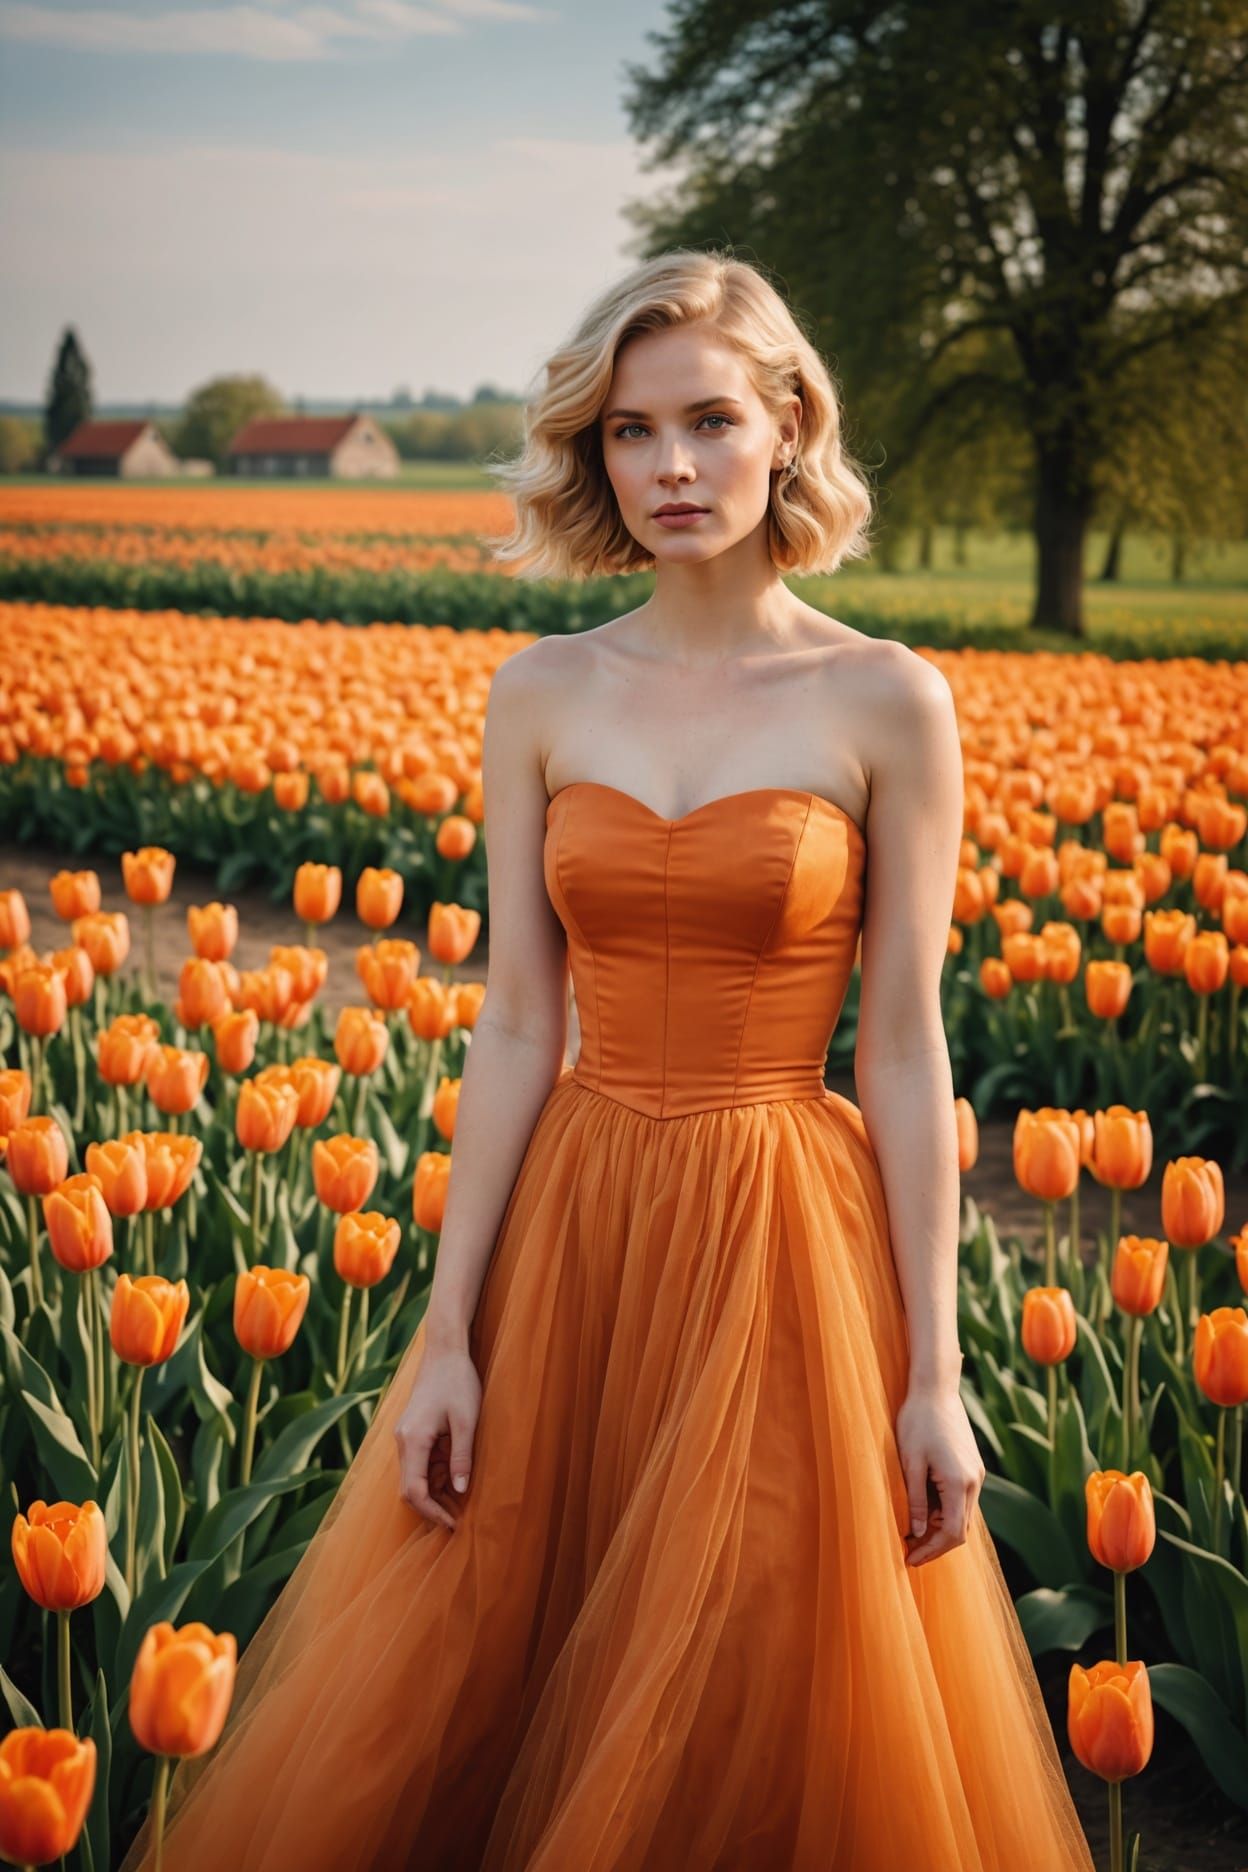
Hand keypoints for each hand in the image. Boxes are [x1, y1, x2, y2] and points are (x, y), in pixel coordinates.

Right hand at [393, 1345, 481, 1531]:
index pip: (414, 1491)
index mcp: (413, 1440)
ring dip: (436, 1489)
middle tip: (458, 1518)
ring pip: (415, 1476)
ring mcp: (405, 1435)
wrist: (445, 1350)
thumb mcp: (466, 1421)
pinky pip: (420, 1462)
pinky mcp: (412, 1431)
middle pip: (410, 1488)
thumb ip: (461, 1457)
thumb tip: (460, 1491)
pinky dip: (435, 1473)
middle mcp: (402, 1440)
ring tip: (462, 1496)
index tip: (453, 1524)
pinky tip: (456, 1473)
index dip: (432, 1512)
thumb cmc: (458, 1381)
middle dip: (432, 1506)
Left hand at [895, 1380, 984, 1568]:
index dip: (930, 1550)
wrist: (936, 1389)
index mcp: (959, 1483)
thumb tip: (916, 1533)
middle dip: (935, 1544)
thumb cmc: (918, 1422)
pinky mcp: (972, 1466)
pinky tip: (922, 1510)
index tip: (908, 1558)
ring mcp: (976, 1474)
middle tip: (908, 1551)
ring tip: (909, 1532)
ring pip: (961, 1515)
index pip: (951, 1533)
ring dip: (938, 1528)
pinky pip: (961, 1500)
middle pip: (960, 1529)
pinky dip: (944, 1511)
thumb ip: (915, 1500)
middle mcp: (974, 1482)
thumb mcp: (910, 1462)